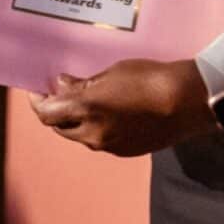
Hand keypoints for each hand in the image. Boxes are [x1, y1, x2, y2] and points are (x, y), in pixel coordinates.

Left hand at [28, 58, 217, 156]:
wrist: (186, 101)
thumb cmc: (149, 78)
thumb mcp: (112, 73)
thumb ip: (83, 84)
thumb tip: (62, 86)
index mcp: (85, 110)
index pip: (47, 114)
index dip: (38, 103)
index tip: (38, 91)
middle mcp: (92, 133)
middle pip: (61, 127)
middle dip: (56, 113)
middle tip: (59, 95)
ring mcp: (109, 145)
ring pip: (81, 136)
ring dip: (77, 121)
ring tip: (85, 101)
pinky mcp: (126, 151)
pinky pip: (101, 140)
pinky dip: (96, 128)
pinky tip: (108, 113)